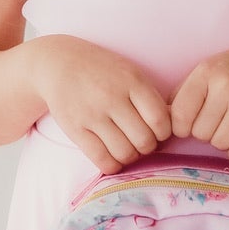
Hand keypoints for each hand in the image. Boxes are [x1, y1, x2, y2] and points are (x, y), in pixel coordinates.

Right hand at [27, 36, 172, 172]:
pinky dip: (113, 165)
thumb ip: (149, 97)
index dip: (164, 133)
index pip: (160, 120)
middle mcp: (112, 98)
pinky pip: (102, 160)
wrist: (58, 63)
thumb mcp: (129, 72)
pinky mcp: (75, 130)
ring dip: (131, 157)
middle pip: (145, 141)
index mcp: (132, 82)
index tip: (158, 131)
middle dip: (148, 147)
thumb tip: (170, 128)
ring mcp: (92, 115)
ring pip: (125, 153)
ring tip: (128, 148)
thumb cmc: (101, 70)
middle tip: (142, 142)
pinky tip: (113, 158)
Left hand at [167, 36, 228, 161]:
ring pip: (219, 144)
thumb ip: (186, 93)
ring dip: (224, 140)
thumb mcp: (210, 69)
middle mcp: (226, 86)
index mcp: (206, 72)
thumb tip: (162, 123)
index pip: (179, 116)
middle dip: (206, 132)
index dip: (182, 127)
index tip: (192, 124)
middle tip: (220, 119)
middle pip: (199, 134)